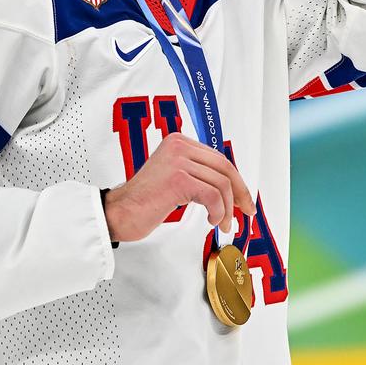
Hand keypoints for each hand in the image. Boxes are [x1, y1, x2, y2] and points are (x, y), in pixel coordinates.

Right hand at [104, 133, 255, 242]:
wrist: (120, 213)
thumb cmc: (145, 201)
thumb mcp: (174, 177)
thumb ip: (197, 173)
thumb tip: (231, 187)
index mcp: (178, 142)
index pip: (218, 158)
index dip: (236, 180)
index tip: (243, 198)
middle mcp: (179, 145)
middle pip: (224, 167)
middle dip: (239, 192)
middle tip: (246, 211)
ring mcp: (178, 161)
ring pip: (221, 183)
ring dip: (227, 208)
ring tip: (221, 223)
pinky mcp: (178, 179)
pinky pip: (212, 195)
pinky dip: (218, 211)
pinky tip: (211, 219)